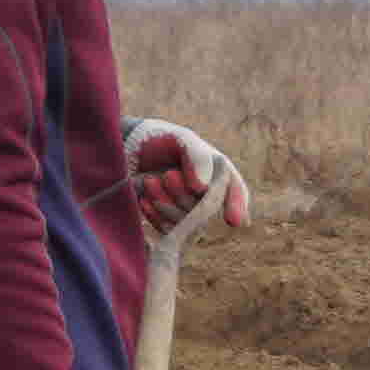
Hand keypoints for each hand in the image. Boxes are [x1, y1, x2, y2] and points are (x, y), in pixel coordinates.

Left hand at [125, 118, 250, 232]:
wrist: (133, 150)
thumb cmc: (163, 140)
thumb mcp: (182, 139)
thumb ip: (197, 157)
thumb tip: (201, 188)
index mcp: (220, 172)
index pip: (235, 191)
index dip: (237, 206)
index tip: (232, 220)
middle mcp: (209, 195)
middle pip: (206, 210)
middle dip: (184, 195)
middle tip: (168, 175)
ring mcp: (190, 212)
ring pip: (187, 222)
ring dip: (167, 205)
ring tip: (149, 182)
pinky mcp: (171, 223)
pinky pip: (169, 230)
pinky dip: (156, 217)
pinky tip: (144, 200)